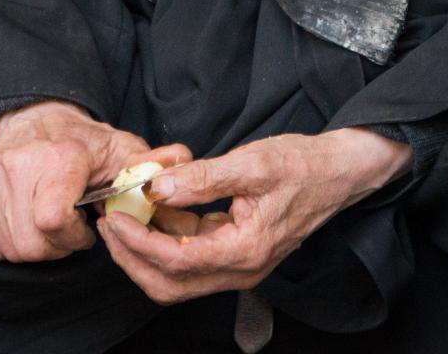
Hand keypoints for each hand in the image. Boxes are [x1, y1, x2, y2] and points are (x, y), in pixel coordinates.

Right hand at [0, 99, 190, 263]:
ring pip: (9, 247)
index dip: (72, 238)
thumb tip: (181, 161)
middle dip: (56, 248)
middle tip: (71, 231)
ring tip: (52, 224)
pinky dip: (10, 244)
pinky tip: (29, 223)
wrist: (35, 118)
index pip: (53, 221)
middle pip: (31, 242)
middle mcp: (19, 164)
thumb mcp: (122, 149)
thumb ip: (150, 164)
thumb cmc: (84, 143)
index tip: (86, 228)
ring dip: (35, 247)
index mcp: (60, 158)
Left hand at [95, 127, 410, 304]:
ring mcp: (238, 266)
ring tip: (123, 218)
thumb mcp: (252, 163)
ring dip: (144, 253)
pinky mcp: (235, 254)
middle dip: (131, 258)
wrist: (338, 173)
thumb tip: (157, 188)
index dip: (137, 240)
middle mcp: (241, 270)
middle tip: (109, 224)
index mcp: (245, 251)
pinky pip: (191, 259)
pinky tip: (153, 213)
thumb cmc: (303, 166)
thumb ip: (203, 178)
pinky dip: (165, 242)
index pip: (175, 259)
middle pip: (169, 284)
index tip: (114, 216)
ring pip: (177, 278)